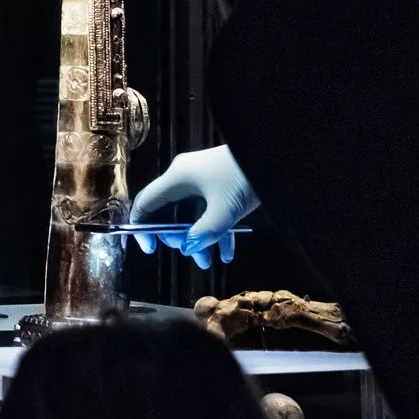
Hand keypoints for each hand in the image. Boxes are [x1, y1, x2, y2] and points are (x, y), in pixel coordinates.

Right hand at [130, 145, 258, 269]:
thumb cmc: (244, 178)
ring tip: (210, 262)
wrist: (276, 155)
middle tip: (193, 253)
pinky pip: (209, 210)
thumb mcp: (224, 212)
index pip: (146, 203)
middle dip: (179, 238)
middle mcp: (185, 177)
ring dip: (199, 238)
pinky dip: (215, 230)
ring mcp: (202, 179)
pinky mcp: (218, 183)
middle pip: (169, 212)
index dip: (142, 228)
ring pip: (191, 215)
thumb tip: (189, 248)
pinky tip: (227, 253)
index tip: (151, 249)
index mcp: (177, 178)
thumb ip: (204, 233)